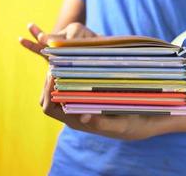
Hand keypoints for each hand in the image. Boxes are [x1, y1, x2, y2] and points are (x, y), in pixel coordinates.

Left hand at [20, 23, 160, 139]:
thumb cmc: (128, 124)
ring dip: (59, 75)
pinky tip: (78, 62)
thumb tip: (85, 117)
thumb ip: (101, 123)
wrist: (138, 123)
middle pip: (49, 97)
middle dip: (49, 79)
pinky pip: (70, 84)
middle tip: (57, 63)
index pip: (49, 108)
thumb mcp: (119, 124)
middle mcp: (73, 113)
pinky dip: (69, 73)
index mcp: (76, 121)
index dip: (47, 91)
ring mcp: (78, 104)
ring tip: (65, 60)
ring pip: (58, 89)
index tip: (53, 74)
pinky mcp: (86, 95)